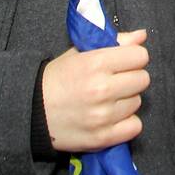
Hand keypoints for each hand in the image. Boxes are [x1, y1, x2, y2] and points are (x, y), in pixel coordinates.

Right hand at [41, 29, 149, 152]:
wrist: (31, 111)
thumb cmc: (57, 78)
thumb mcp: (81, 53)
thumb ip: (115, 42)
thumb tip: (142, 36)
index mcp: (97, 63)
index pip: (140, 56)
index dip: (133, 58)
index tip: (123, 63)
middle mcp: (102, 89)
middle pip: (143, 79)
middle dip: (132, 78)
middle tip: (116, 82)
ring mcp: (103, 116)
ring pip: (137, 102)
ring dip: (126, 100)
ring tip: (108, 100)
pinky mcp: (102, 138)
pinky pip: (135, 127)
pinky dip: (126, 123)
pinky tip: (112, 117)